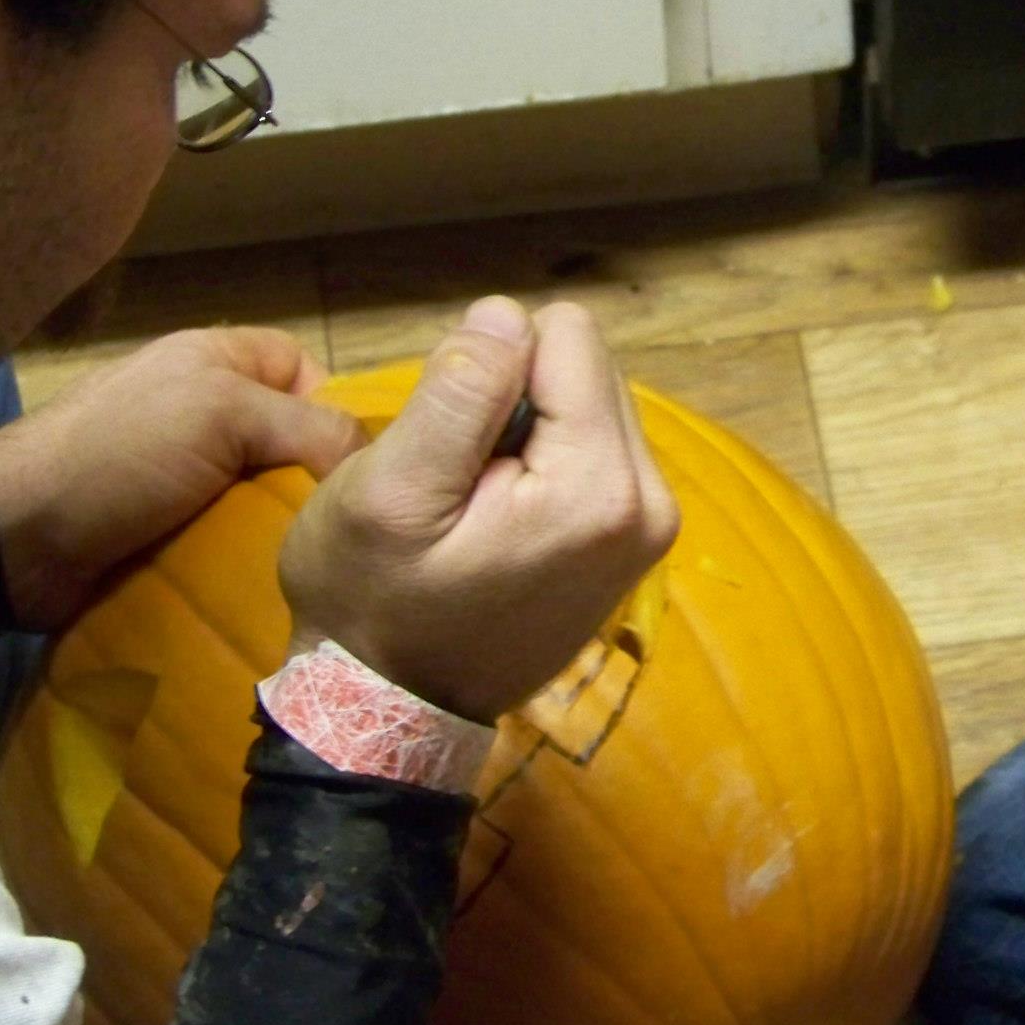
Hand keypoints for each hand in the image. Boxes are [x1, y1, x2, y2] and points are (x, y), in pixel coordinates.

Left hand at [0, 329, 368, 630]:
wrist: (19, 540)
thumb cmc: (123, 454)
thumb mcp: (224, 415)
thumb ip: (308, 425)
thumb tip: (374, 460)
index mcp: (214, 361)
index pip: (303, 369)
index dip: (333, 405)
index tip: (353, 460)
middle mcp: (203, 411)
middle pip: (291, 440)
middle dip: (315, 480)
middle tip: (341, 522)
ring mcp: (185, 475)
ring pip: (268, 495)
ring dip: (286, 527)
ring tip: (316, 561)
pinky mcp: (171, 530)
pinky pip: (235, 537)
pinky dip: (252, 557)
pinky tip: (275, 581)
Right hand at [277, 297, 680, 723]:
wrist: (390, 711)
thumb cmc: (372, 604)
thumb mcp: (387, 493)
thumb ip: (456, 395)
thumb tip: (507, 313)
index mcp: (603, 484)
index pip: (565, 334)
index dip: (489, 369)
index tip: (451, 446)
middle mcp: (653, 499)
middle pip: (585, 364)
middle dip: (513, 400)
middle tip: (458, 481)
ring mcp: (651, 523)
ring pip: (587, 399)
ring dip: (524, 431)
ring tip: (473, 504)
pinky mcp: (635, 538)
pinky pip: (590, 445)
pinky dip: (540, 463)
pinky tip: (497, 519)